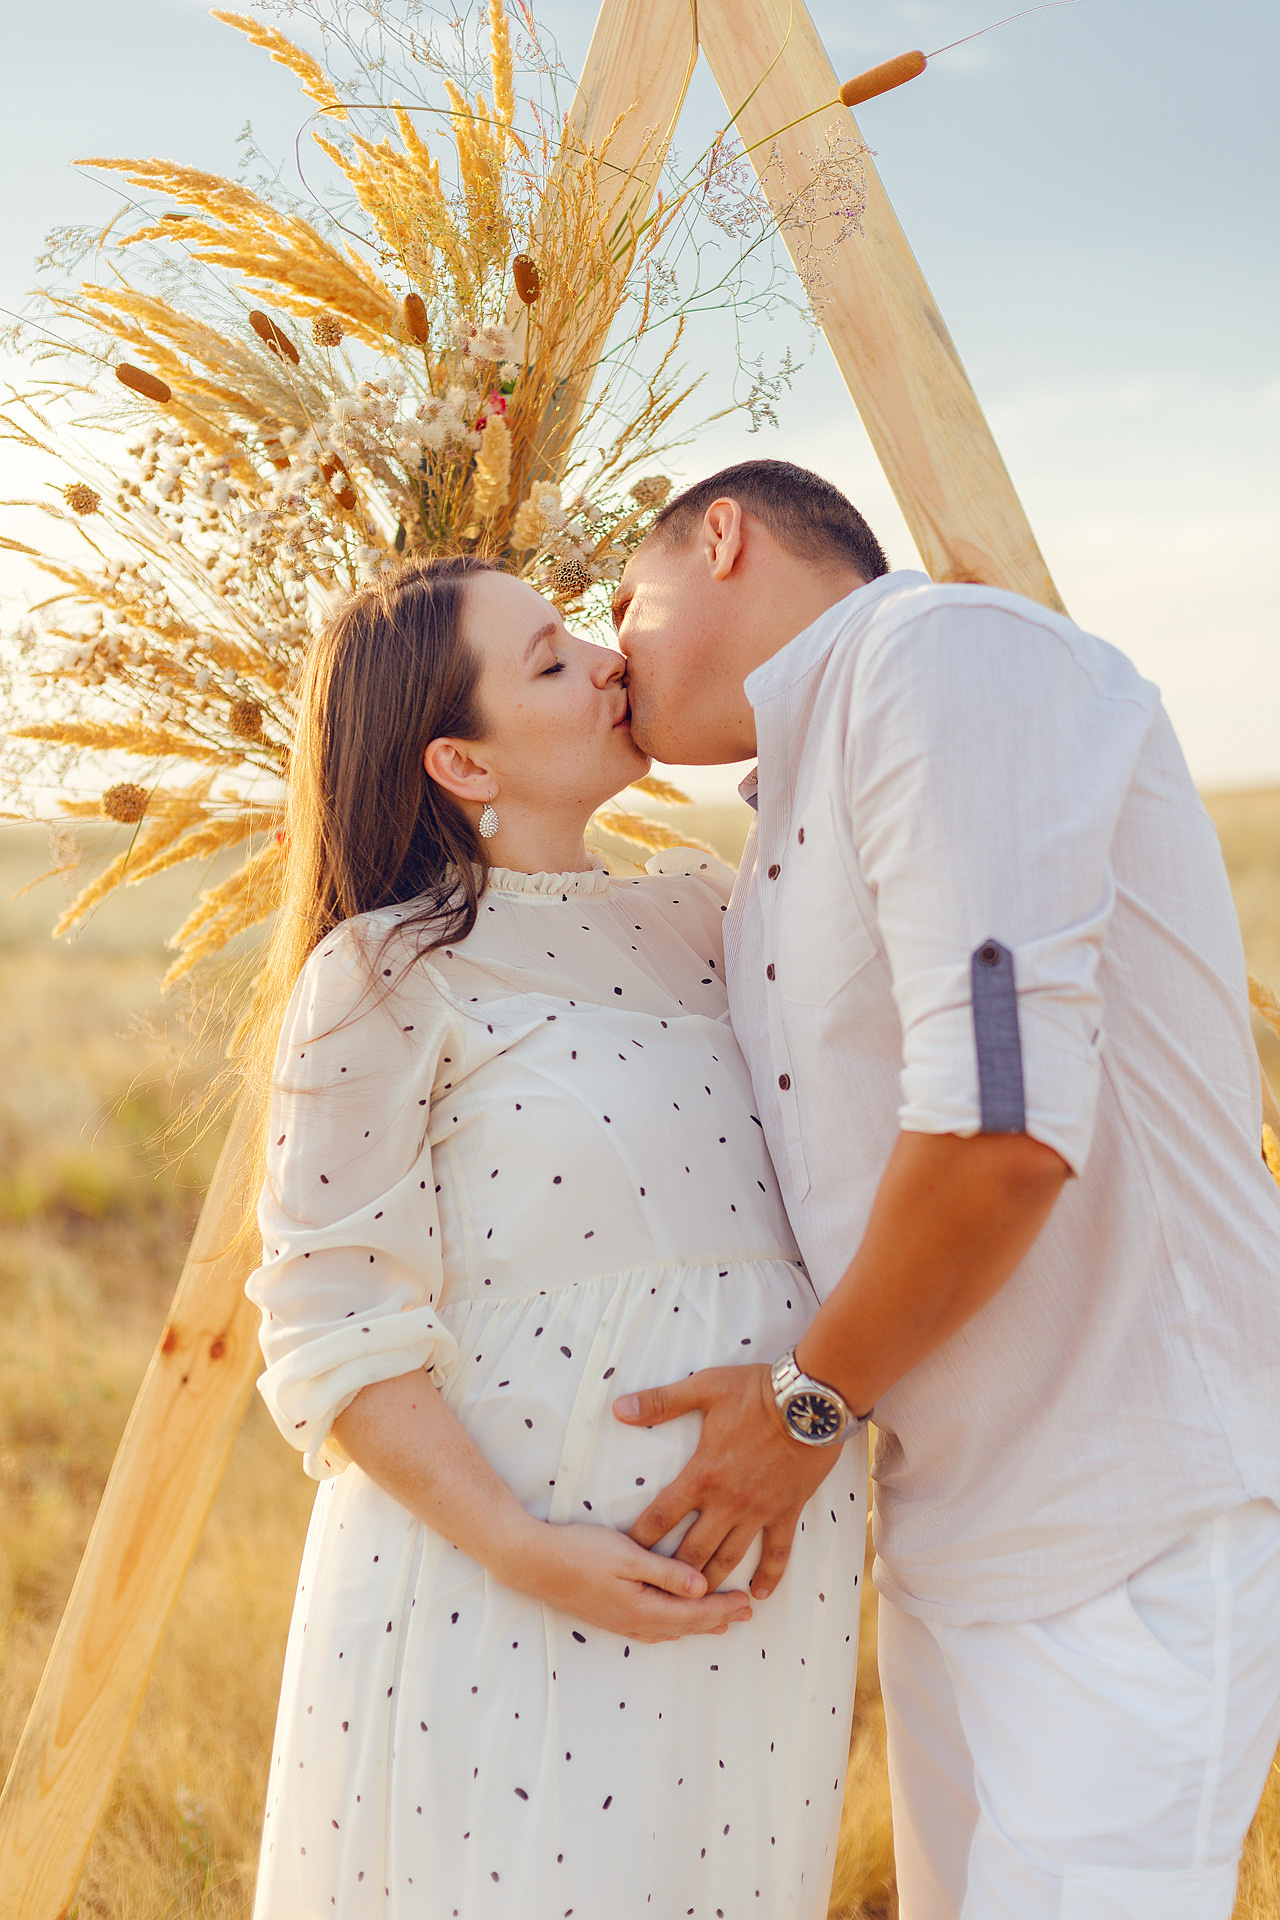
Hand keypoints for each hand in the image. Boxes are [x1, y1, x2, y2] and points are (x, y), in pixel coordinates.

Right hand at [507, 1520, 755, 1643]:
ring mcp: (619, 1623)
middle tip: (746, 1615)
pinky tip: (673, 1624)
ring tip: (720, 1624)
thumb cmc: (580, 1551)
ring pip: (668, 1631)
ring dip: (696, 1626)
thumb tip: (703, 1589)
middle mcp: (633, 1623)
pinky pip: (650, 1630)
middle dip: (717, 1620)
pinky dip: (672, 1627)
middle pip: (685, 1626)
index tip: (748, 1603)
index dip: (723, 1609)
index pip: (694, 1613)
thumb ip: (667, 1573)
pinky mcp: (607, 1616)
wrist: (532, 1562)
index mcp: (643, 1609)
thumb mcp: (628, 1556)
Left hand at [613, 1365, 839, 1598]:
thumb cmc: (755, 1392)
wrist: (810, 1402)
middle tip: (659, 1593)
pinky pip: (778, 1552)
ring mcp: (758, 1511)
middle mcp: (727, 1502)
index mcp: (702, 1475)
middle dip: (673, 1575)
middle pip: (693, 1550)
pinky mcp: (787, 1512)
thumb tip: (619, 1408)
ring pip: (729, 1558)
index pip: (661, 1516)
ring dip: (712, 1581)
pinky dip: (769, 1576)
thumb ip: (660, 1402)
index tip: (625, 1556)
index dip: (640, 1539)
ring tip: (697, 1602)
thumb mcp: (703, 1388)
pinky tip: (760, 1594)